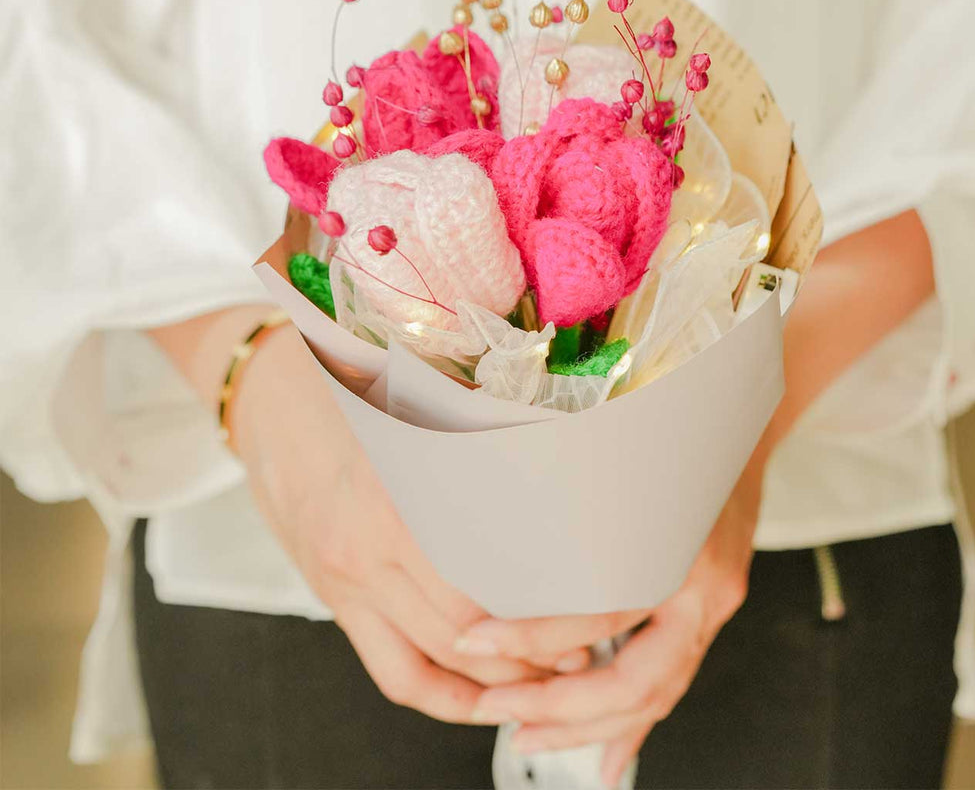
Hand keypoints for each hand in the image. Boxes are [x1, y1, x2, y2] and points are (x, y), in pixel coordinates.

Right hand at [232, 324, 589, 722]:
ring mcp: (346, 581)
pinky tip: (476, 697)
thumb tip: (552, 493)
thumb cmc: (349, 399)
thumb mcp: (415, 416)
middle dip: (528, 659)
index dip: (535, 623)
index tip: (584, 619)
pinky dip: (439, 693)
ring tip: (543, 678)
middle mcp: (366, 550)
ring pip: (429, 662)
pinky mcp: (333, 598)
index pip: (476, 594)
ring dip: (492, 683)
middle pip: (462, 637)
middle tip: (579, 653)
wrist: (268, 402)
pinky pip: (389, 669)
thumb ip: (473, 460)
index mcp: (394, 502)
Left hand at [458, 457, 763, 785]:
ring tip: (529, 737)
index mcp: (677, 546)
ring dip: (588, 728)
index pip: (600, 611)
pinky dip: (634, 724)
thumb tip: (505, 536)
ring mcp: (714, 607)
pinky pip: (672, 684)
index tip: (472, 641)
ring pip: (655, 696)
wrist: (740, 426)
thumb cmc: (677, 439)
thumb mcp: (625, 460)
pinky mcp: (713, 614)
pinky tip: (606, 757)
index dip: (533, 636)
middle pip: (633, 682)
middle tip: (497, 710)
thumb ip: (578, 503)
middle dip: (559, 709)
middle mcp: (702, 588)